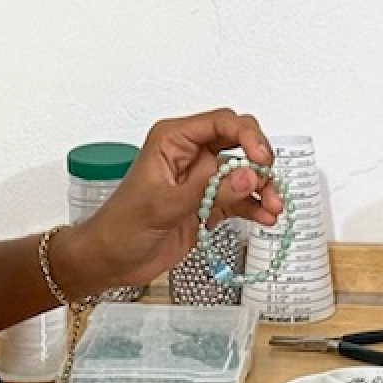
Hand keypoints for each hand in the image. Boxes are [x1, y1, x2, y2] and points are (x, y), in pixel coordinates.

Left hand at [56, 109, 283, 294]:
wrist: (109, 261)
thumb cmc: (121, 227)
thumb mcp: (164, 206)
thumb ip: (209, 190)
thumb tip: (248, 176)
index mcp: (172, 140)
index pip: (221, 122)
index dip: (248, 136)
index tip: (261, 160)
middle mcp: (189, 154)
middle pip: (239, 143)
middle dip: (259, 162)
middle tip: (269, 184)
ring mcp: (199, 180)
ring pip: (243, 173)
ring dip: (262, 188)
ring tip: (273, 209)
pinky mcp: (206, 204)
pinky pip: (238, 199)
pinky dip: (254, 207)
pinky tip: (264, 218)